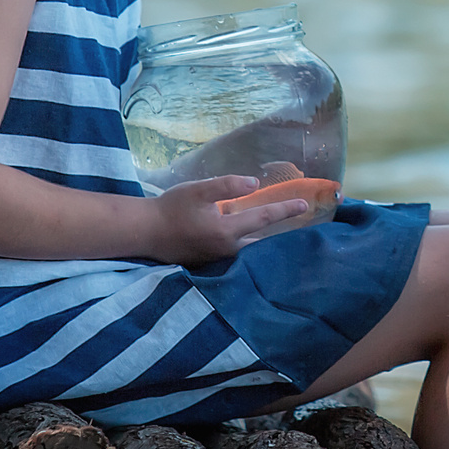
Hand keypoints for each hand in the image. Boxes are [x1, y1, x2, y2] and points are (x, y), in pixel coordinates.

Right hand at [153, 173, 314, 262]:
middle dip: (281, 236)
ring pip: (249, 253)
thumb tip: (255, 183)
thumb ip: (227, 185)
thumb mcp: (198, 191)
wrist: (144, 232)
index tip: (305, 205)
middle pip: (262, 243)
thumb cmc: (170, 209)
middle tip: (300, 228)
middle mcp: (227, 250)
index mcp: (227, 231)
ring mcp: (217, 260)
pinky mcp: (208, 264)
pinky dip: (248, 251)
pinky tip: (251, 243)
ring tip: (281, 236)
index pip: (264, 218)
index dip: (285, 210)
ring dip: (265, 244)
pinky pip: (236, 258)